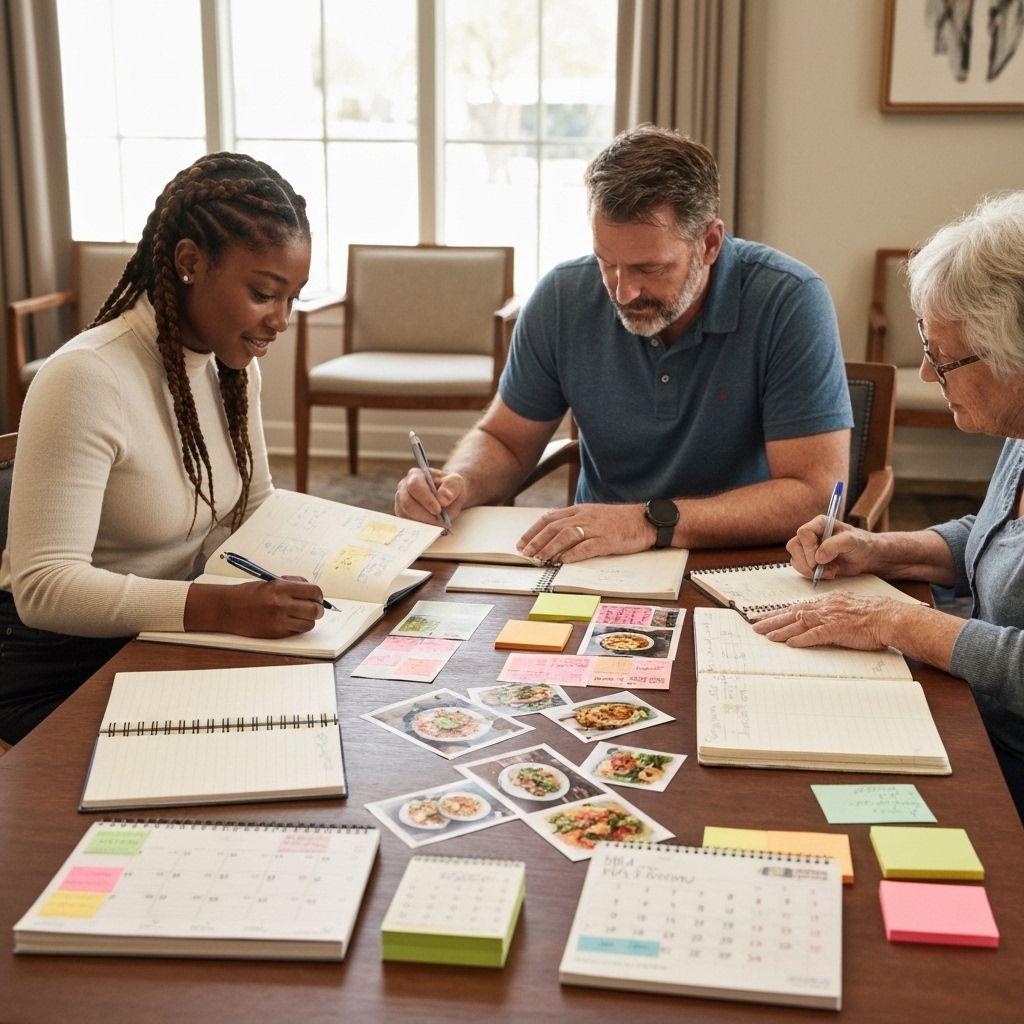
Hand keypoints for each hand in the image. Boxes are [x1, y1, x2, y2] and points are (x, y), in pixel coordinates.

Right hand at [186, 579, 323, 637]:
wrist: (227, 608)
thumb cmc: (249, 594)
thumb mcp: (271, 581)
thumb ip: (293, 584)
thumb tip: (313, 591)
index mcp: (281, 587)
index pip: (314, 591)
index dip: (318, 595)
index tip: (317, 597)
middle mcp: (281, 604)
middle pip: (315, 610)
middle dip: (318, 609)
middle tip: (314, 608)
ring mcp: (278, 620)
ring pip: (309, 624)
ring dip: (309, 620)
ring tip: (301, 616)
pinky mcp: (275, 633)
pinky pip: (297, 632)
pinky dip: (297, 627)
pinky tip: (290, 621)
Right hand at [394, 466, 464, 525]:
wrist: (447, 496)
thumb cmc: (449, 487)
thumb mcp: (456, 482)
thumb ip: (451, 488)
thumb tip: (443, 500)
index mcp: (415, 475)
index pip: (415, 486)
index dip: (425, 499)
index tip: (438, 510)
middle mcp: (404, 487)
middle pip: (406, 502)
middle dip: (424, 514)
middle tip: (439, 521)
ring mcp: (401, 501)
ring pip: (405, 514)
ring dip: (422, 521)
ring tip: (438, 523)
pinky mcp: (402, 514)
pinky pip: (406, 523)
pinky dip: (419, 526)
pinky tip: (431, 526)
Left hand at [516, 503, 650, 562]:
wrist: (644, 520)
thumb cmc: (618, 520)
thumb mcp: (593, 515)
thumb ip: (575, 521)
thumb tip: (554, 533)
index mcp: (579, 510)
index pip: (549, 519)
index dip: (533, 531)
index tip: (521, 543)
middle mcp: (584, 517)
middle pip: (554, 527)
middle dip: (537, 541)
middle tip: (525, 553)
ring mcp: (596, 528)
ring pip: (567, 535)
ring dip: (551, 547)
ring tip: (540, 558)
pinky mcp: (607, 540)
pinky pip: (587, 547)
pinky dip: (573, 554)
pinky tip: (563, 561)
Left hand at [752, 593, 895, 650]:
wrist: (889, 617)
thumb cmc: (872, 615)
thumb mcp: (846, 608)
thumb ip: (830, 613)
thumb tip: (815, 622)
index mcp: (827, 601)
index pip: (798, 607)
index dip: (779, 613)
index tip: (765, 617)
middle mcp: (825, 607)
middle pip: (793, 612)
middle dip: (772, 620)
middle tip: (755, 626)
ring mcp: (831, 617)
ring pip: (800, 623)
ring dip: (781, 630)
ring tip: (766, 636)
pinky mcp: (838, 629)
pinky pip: (816, 634)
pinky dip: (802, 639)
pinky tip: (790, 644)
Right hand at [787, 516, 876, 581]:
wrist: (866, 557)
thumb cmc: (860, 544)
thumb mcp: (851, 541)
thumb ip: (834, 545)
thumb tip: (817, 558)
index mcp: (819, 524)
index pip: (804, 533)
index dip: (808, 548)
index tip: (819, 560)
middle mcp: (811, 534)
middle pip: (793, 546)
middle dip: (806, 562)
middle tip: (820, 569)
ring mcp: (808, 548)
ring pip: (794, 558)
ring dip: (808, 570)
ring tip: (828, 572)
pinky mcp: (809, 560)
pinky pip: (800, 568)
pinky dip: (812, 575)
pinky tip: (827, 573)